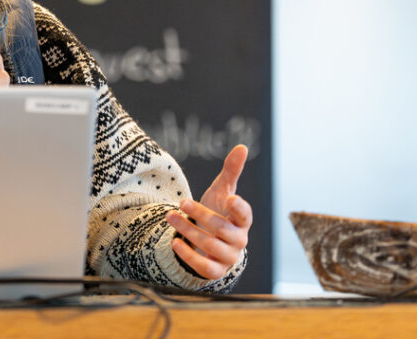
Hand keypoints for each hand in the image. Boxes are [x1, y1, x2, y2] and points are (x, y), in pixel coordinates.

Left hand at [165, 144, 251, 279]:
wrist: (209, 241)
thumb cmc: (218, 212)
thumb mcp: (222, 191)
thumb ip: (231, 171)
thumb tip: (242, 147)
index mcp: (242, 220)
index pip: (245, 215)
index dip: (240, 208)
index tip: (230, 198)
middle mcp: (238, 240)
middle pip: (222, 229)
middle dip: (201, 214)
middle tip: (182, 202)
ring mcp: (228, 257)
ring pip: (211, 246)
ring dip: (189, 231)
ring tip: (171, 217)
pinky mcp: (215, 270)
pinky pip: (205, 268)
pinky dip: (189, 256)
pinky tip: (175, 243)